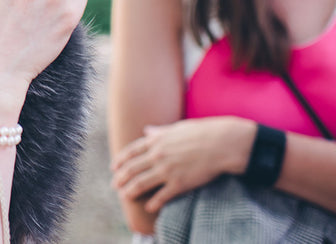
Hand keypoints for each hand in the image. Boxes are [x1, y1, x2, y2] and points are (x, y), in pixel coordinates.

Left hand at [111, 117, 255, 212]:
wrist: (221, 143)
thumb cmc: (201, 132)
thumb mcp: (176, 128)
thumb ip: (159, 131)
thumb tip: (147, 131)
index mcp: (156, 141)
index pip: (131, 152)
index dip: (120, 161)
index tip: (114, 168)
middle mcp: (157, 155)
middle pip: (132, 169)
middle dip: (120, 178)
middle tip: (115, 185)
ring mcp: (167, 170)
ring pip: (141, 183)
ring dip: (130, 191)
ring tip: (125, 196)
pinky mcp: (179, 183)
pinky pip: (161, 196)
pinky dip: (152, 203)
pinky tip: (148, 207)